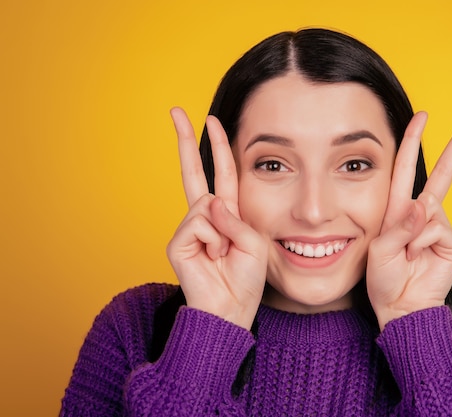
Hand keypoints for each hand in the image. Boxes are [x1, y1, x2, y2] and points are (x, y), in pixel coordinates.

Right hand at [166, 108, 266, 329]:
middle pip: (193, 171)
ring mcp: (189, 228)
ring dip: (223, 230)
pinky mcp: (177, 242)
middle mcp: (206, 216)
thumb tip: (209, 203)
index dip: (217, 146)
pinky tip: (211, 257)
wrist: (231, 309)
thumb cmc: (246, 279)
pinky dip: (212, 240)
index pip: (220, 173)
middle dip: (186, 140)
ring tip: (223, 253)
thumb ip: (234, 219)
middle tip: (175, 110)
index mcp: (227, 213)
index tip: (209, 120)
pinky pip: (198, 224)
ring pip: (205, 203)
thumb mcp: (254, 243)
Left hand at [366, 112, 451, 329]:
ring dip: (412, 231)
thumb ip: (401, 225)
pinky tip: (417, 257)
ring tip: (405, 255)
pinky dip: (422, 242)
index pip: (406, 168)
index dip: (413, 141)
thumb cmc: (383, 280)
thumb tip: (425, 204)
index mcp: (399, 210)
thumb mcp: (380, 249)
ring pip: (430, 207)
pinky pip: (437, 228)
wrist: (400, 309)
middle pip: (441, 173)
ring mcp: (439, 227)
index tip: (423, 116)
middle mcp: (421, 213)